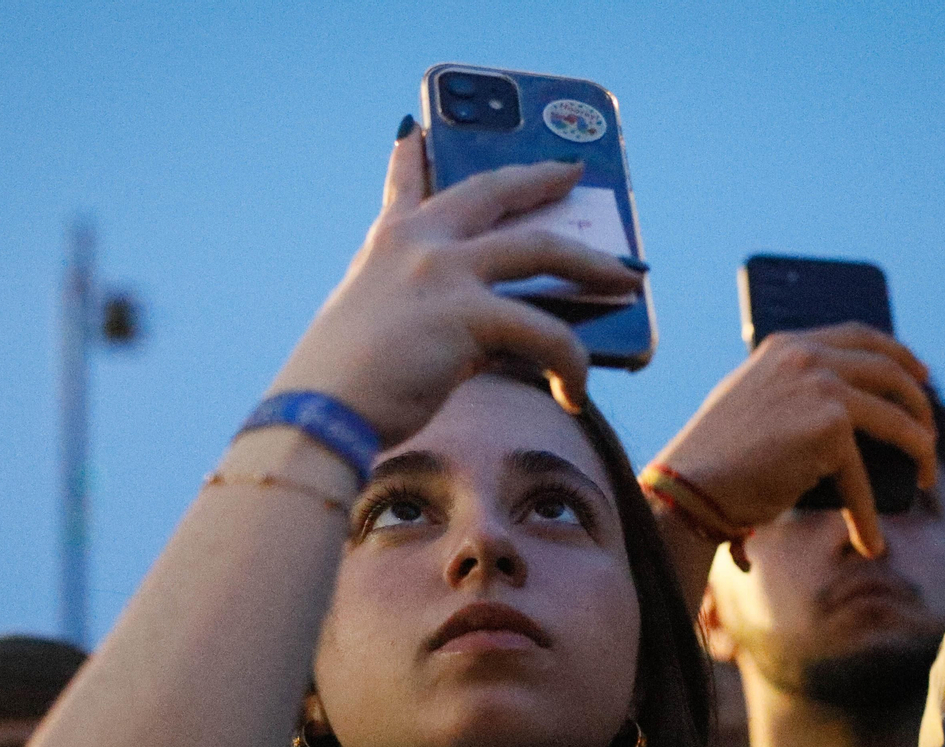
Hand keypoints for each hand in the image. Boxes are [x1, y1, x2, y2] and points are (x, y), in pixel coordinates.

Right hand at [268, 120, 644, 447]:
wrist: (319, 417)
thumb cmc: (342, 390)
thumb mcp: (378, 333)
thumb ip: (430, 319)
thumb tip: (491, 340)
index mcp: (386, 249)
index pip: (402, 190)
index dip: (409, 159)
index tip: (415, 131)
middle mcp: (417, 245)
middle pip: (493, 193)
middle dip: (539, 178)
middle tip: (571, 170)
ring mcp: (444, 272)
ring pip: (542, 248)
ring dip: (593, 264)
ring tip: (626, 279)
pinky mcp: (468, 315)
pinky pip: (546, 332)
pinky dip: (571, 364)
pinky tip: (575, 391)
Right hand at [650, 323, 936, 557]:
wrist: (689, 484)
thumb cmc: (713, 458)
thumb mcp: (749, 402)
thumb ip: (784, 391)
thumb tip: (830, 416)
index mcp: (787, 345)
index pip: (860, 336)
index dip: (899, 354)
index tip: (920, 376)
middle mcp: (807, 357)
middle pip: (889, 371)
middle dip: (919, 403)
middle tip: (929, 434)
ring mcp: (822, 388)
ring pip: (896, 419)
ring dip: (920, 451)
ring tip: (924, 478)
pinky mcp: (830, 428)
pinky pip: (864, 478)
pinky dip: (868, 516)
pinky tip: (871, 541)